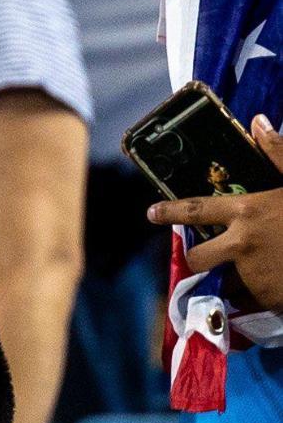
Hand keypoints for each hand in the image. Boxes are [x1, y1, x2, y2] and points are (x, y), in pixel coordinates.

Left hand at [148, 113, 282, 311]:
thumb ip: (279, 154)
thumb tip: (257, 122)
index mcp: (248, 212)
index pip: (195, 210)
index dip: (169, 212)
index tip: (152, 213)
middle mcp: (241, 244)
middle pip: (195, 258)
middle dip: (198, 259)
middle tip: (210, 256)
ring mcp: (251, 275)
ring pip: (221, 281)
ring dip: (231, 278)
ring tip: (258, 268)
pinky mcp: (264, 299)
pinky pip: (246, 300)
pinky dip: (253, 294)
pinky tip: (272, 283)